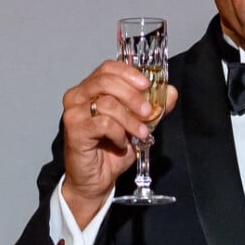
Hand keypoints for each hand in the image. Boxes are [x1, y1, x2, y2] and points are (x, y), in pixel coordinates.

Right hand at [60, 60, 177, 227]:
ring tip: (140, 133)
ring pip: (107, 103)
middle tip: (147, 111)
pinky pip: (103, 124)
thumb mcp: (139, 122)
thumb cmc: (113, 146)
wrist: (97, 178)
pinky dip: (119, 133)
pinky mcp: (74, 130)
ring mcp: (73, 112)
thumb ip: (155, 105)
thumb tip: (171, 92)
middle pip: (106, 81)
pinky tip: (122, 143)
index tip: (147, 84)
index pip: (108, 67)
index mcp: (91, 87)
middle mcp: (78, 95)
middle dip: (132, 95)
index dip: (129, 73)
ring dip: (130, 119)